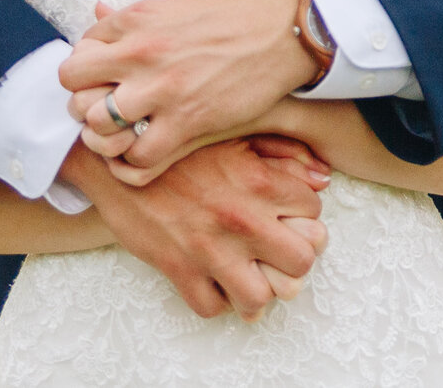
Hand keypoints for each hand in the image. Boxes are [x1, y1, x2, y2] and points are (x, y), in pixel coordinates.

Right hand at [60, 137, 330, 320]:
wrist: (119, 159)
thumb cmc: (181, 146)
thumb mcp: (238, 135)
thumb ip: (286, 153)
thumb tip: (323, 179)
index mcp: (260, 183)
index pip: (313, 213)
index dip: (304, 214)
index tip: (289, 213)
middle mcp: (241, 221)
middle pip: (300, 261)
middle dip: (295, 257)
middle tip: (279, 250)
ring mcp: (210, 250)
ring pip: (259, 297)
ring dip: (259, 289)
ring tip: (251, 274)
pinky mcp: (178, 270)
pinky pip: (211, 307)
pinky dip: (217, 299)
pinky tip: (217, 281)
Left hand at [62, 0, 326, 181]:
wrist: (283, 35)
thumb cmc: (231, 19)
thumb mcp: (175, 6)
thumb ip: (131, 18)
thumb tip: (95, 11)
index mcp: (137, 21)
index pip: (78, 51)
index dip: (86, 69)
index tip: (103, 79)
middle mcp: (142, 53)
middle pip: (75, 89)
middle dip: (85, 102)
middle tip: (104, 109)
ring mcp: (163, 90)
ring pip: (97, 126)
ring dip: (104, 135)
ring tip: (119, 134)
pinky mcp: (187, 123)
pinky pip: (136, 159)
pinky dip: (131, 164)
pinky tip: (141, 154)